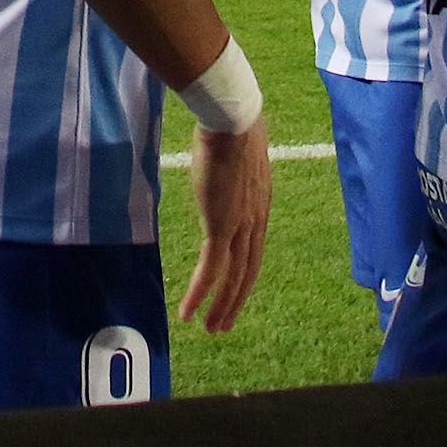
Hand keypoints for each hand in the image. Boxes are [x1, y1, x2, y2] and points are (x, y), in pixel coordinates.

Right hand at [179, 113, 271, 333]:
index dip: (243, 273)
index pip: (253, 249)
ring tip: (211, 328)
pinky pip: (211, 270)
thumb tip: (218, 152)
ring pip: (233, 278)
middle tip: (223, 324)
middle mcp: (255, 220)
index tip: (233, 289)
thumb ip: (227, 164)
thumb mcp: (232, 151)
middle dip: (235, 300)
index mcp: (258, 205)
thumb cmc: (229, 123)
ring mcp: (240, 226)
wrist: (232, 118)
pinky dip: (199, 294)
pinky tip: (188, 311)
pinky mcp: (222, 226)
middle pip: (248, 271)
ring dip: (221, 306)